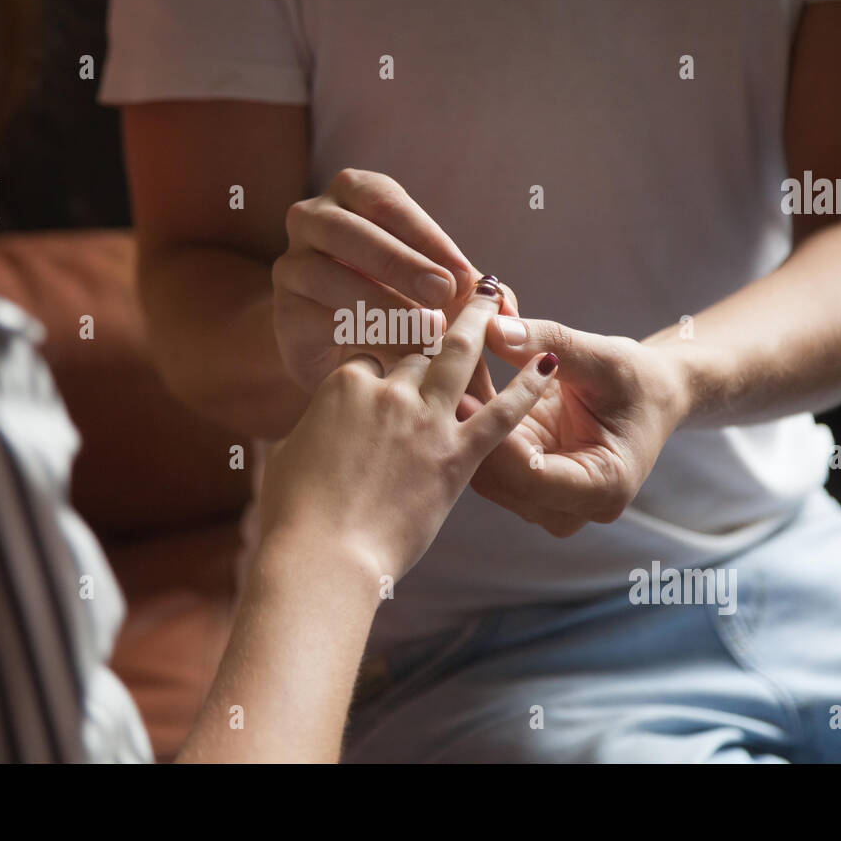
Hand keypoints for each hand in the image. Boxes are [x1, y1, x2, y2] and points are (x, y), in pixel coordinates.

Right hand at [258, 284, 557, 581]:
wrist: (323, 557)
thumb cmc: (294, 515)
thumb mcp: (292, 456)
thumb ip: (313, 430)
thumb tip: (317, 430)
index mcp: (343, 385)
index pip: (370, 349)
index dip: (383, 343)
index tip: (396, 333)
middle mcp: (388, 391)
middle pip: (417, 339)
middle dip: (438, 307)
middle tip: (456, 283)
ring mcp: (425, 421)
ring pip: (459, 356)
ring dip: (480, 321)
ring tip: (496, 293)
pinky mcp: (456, 456)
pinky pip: (501, 414)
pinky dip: (527, 386)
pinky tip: (548, 362)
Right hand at [273, 168, 514, 392]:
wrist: (347, 350)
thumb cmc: (403, 303)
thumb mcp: (445, 294)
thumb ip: (479, 296)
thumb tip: (510, 311)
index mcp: (356, 194)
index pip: (387, 202)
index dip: (427, 237)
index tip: (464, 278)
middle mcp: (314, 218)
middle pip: (349, 230)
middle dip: (399, 262)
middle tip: (442, 294)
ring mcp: (292, 263)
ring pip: (326, 274)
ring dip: (380, 302)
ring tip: (425, 332)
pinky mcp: (284, 311)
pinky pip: (315, 317)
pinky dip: (358, 335)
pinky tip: (395, 355)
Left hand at [460, 316, 691, 536]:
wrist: (650, 396)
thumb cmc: (637, 379)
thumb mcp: (604, 357)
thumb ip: (551, 343)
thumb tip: (495, 326)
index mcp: (602, 489)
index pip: (533, 478)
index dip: (494, 440)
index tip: (463, 397)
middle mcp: (569, 508)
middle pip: (500, 479)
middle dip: (468, 428)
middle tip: (434, 378)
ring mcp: (541, 500)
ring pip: (482, 469)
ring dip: (460, 421)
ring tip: (438, 372)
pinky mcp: (520, 482)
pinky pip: (481, 456)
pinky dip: (468, 419)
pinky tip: (450, 379)